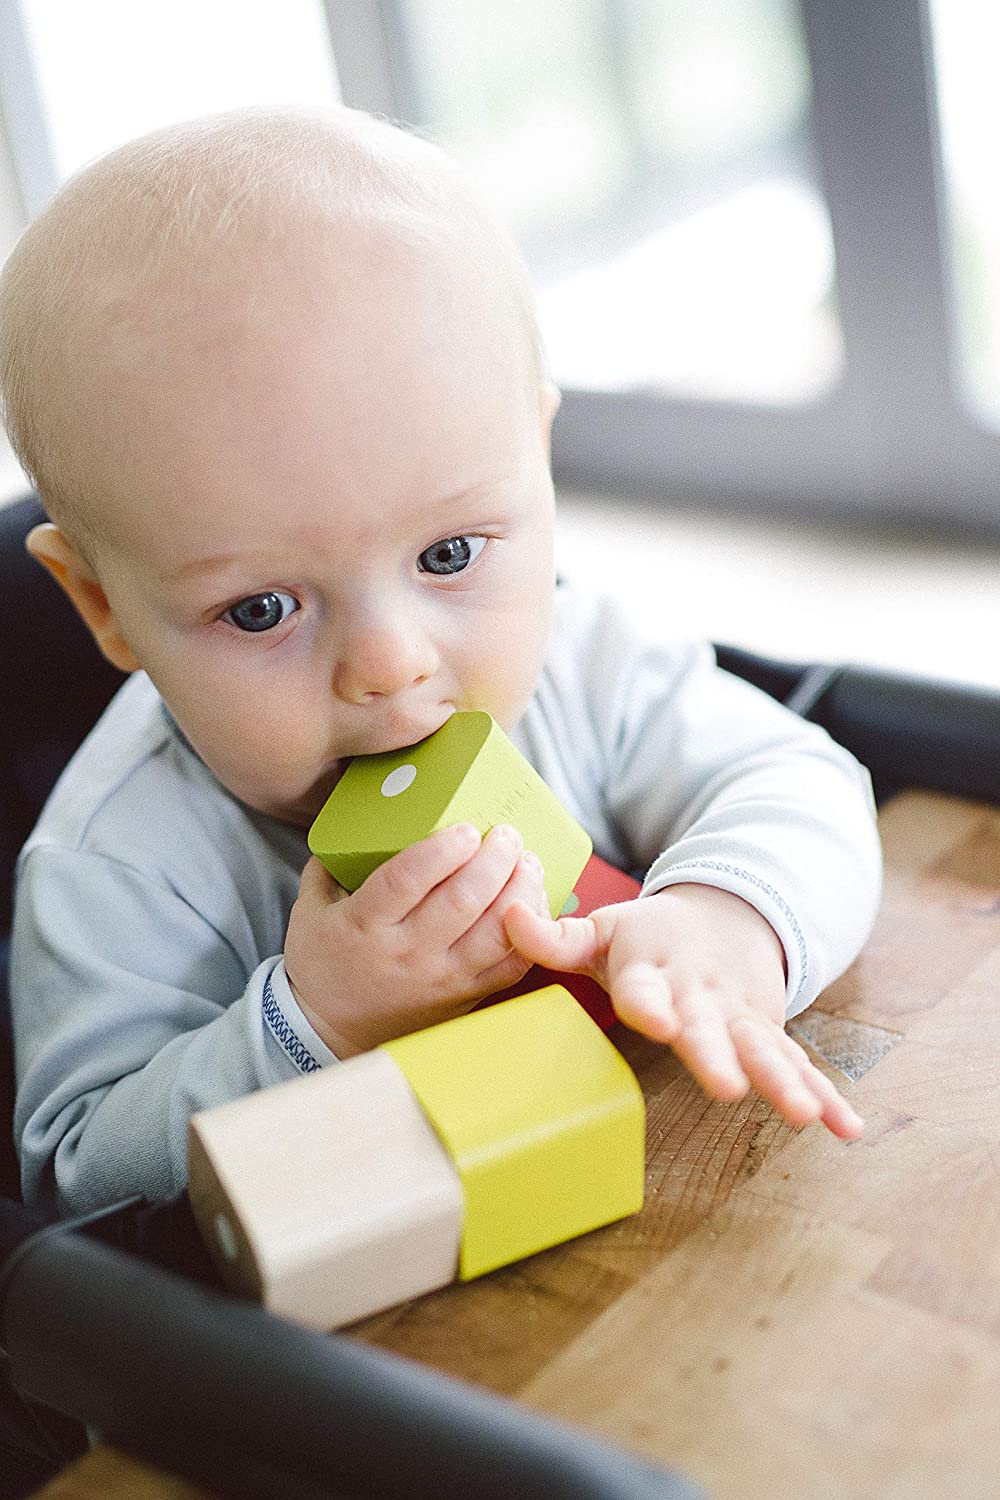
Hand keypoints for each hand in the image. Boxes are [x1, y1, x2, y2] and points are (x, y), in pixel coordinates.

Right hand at [284, 822, 548, 1057]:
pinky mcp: (464, 997)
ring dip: (519, 891)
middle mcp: (406, 953)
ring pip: (495, 933)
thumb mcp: (310, 908)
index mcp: (363, 924)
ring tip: (526, 863)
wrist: (328, 1033)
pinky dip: (528, 931)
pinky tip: (530, 904)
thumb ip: (333, 862)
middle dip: (494, 860)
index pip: (407, 880)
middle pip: (462, 900)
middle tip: (508, 835)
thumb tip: (365, 817)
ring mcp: (440, 979)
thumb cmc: (323, 962)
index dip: (442, 850)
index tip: (466, 828)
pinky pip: (510, 966)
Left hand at [504, 882, 863, 1139]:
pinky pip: (799, 1063)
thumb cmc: (648, 935)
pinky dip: (827, 1093)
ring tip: (805, 1116)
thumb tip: (505, 914)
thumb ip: (554, 936)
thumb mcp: (602, 929)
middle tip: (726, 1087)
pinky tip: (846, 1127)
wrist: (725, 911)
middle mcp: (701, 992)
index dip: (648, 1003)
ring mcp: (741, 1014)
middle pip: (709, 1026)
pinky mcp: (769, 1030)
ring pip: (764, 1049)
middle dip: (718, 1055)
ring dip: (785, 1081)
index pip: (644, 987)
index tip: (655, 1019)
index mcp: (652, 968)